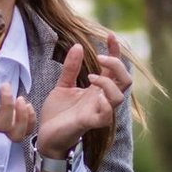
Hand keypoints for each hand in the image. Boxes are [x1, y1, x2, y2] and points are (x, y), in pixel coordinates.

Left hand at [34, 41, 124, 159]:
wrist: (46, 136)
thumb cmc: (58, 113)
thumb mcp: (63, 85)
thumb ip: (71, 68)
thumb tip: (78, 45)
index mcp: (97, 89)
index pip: (114, 69)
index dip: (116, 51)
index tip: (110, 35)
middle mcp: (101, 99)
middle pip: (125, 81)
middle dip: (117, 65)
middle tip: (100, 58)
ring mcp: (97, 112)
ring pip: (119, 97)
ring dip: (108, 83)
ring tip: (91, 77)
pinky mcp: (89, 123)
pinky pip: (106, 116)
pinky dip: (105, 105)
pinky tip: (97, 97)